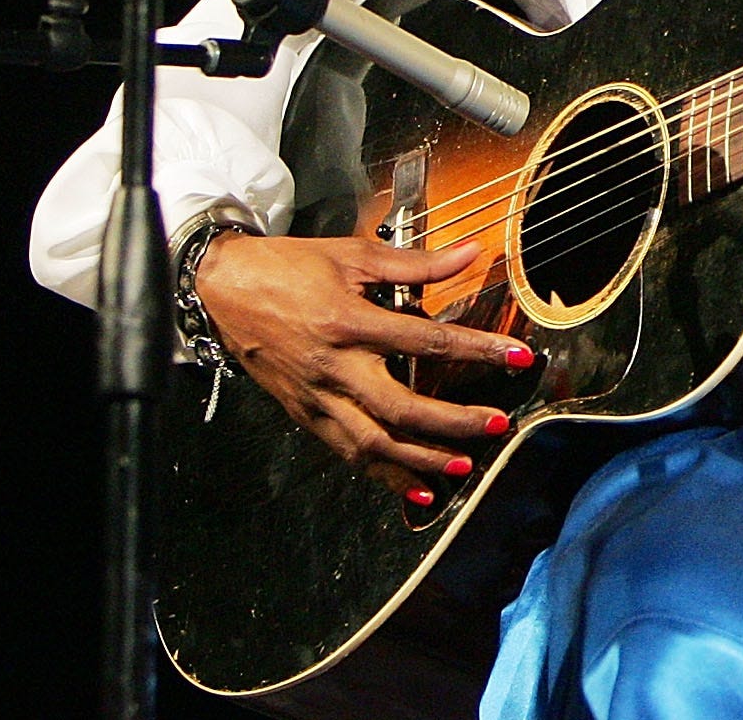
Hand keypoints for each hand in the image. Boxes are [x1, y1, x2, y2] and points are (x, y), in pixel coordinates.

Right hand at [192, 231, 534, 505]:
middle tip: (496, 423)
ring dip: (421, 459)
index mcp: (349, 321)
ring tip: (463, 465)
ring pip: (373, 442)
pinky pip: (347, 453)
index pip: (426, 343)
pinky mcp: (304, 415)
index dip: (478, 350)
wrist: (224, 288)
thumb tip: (470, 253)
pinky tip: (415, 489)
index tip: (518, 357)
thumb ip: (416, 262)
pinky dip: (383, 474)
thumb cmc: (289, 267)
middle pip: (401, 407)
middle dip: (453, 421)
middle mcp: (333, 367)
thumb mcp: (352, 255)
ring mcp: (316, 397)